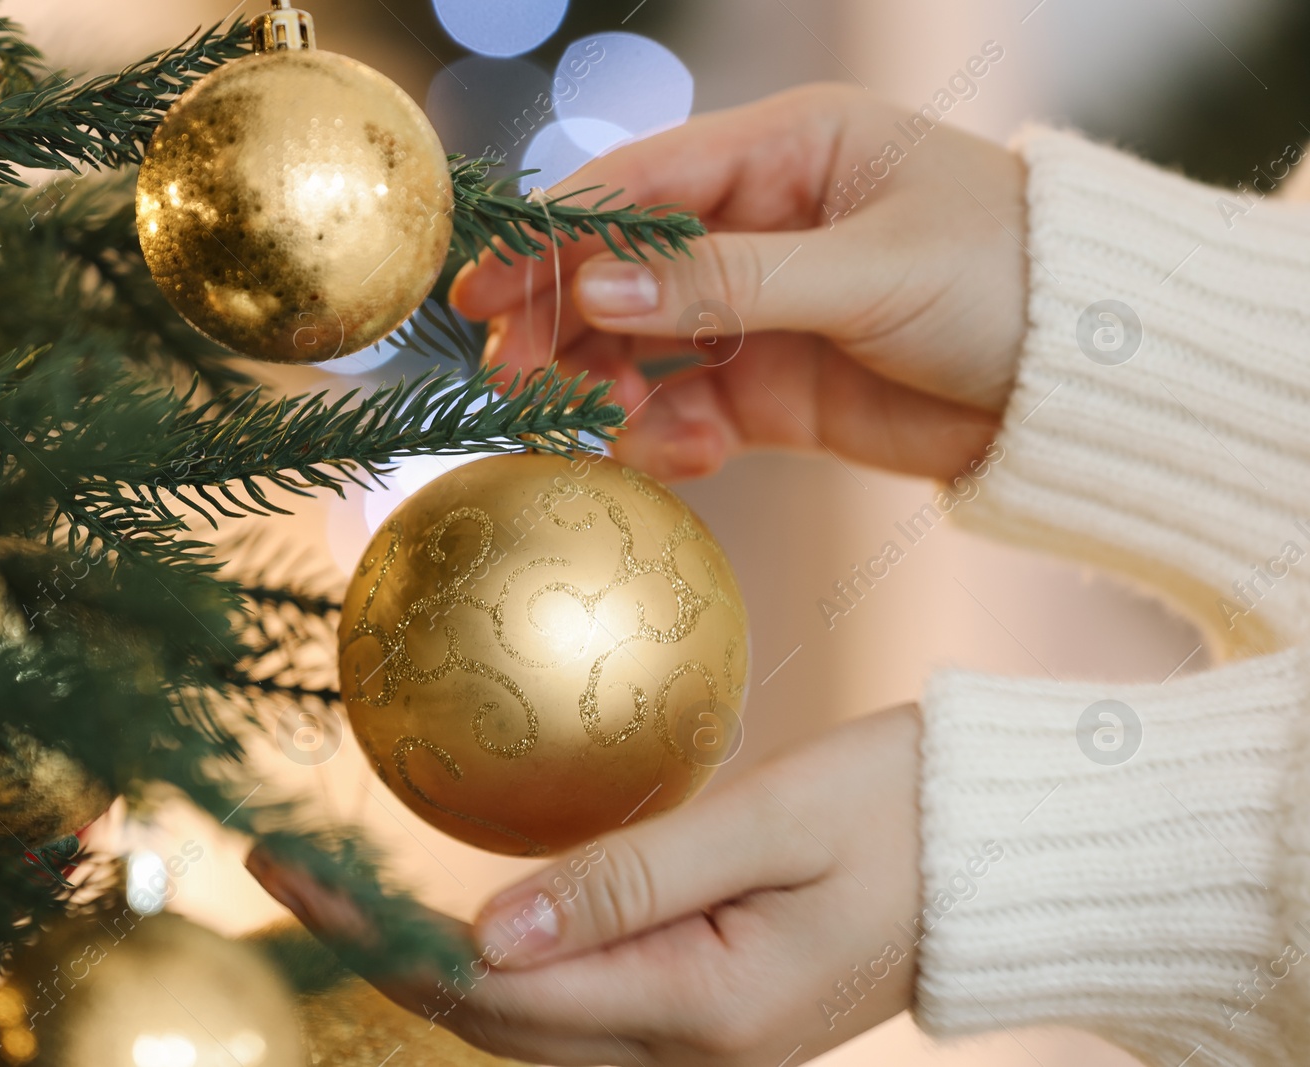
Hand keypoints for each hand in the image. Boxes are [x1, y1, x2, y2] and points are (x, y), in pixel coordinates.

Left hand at [247, 704, 922, 1065]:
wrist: (1009, 854)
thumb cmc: (906, 809)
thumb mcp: (773, 822)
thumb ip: (631, 878)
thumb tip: (488, 930)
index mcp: (702, 1010)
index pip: (489, 986)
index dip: (371, 932)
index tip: (284, 863)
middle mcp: (690, 1053)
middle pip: (489, 1020)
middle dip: (373, 948)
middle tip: (284, 865)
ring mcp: (702, 1046)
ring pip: (525, 1027)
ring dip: (425, 965)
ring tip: (342, 890)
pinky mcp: (712, 1016)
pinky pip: (574, 1009)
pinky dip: (500, 969)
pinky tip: (460, 919)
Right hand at [451, 83, 1026, 482]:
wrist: (1090, 389)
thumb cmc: (1005, 280)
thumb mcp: (864, 271)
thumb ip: (725, 282)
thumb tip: (592, 284)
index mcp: (786, 153)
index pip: (640, 185)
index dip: (553, 235)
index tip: (481, 287)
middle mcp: (761, 225)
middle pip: (623, 270)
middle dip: (566, 325)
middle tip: (518, 384)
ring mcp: (763, 311)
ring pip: (644, 346)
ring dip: (613, 390)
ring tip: (615, 430)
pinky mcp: (776, 389)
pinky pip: (690, 409)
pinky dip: (671, 437)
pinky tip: (686, 458)